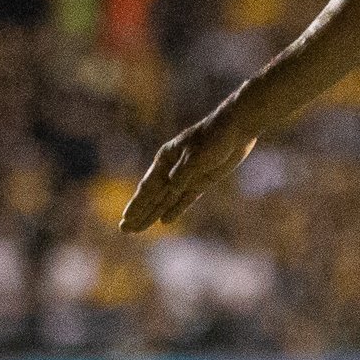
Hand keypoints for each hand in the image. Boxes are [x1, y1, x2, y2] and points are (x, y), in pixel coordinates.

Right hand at [121, 108, 257, 231]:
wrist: (235, 129)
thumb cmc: (212, 138)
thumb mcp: (195, 157)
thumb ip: (182, 175)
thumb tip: (168, 190)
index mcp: (165, 159)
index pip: (147, 187)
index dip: (137, 205)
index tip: (125, 219)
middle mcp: (172, 169)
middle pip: (152, 197)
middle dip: (139, 214)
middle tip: (124, 230)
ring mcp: (187, 176)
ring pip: (166, 201)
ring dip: (152, 215)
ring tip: (138, 229)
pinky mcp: (201, 181)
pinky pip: (184, 199)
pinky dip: (175, 210)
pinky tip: (164, 221)